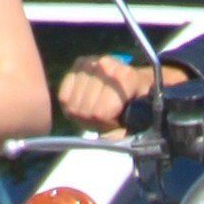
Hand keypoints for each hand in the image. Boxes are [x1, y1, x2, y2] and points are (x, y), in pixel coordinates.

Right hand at [57, 55, 173, 132]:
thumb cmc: (140, 103)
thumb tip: (105, 140)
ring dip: (83, 114)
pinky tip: (87, 102)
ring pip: (72, 105)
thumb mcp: (140, 121)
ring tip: (99, 109)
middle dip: (94, 121)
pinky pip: (63, 96)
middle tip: (108, 117)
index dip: (106, 124)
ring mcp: (90, 63)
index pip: (99, 112)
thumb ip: (124, 133)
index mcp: (125, 78)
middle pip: (84, 110)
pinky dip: (72, 104)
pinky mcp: (78, 64)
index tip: (117, 121)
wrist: (138, 80)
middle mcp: (105, 65)